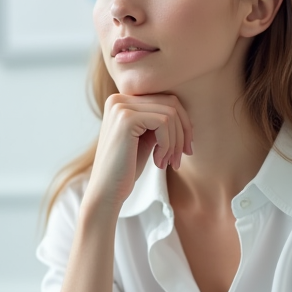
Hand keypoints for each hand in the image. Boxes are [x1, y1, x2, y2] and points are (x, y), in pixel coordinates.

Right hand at [84, 92, 192, 213]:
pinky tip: (158, 162)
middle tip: (180, 158)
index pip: (165, 100)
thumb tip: (185, 115)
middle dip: (183, 132)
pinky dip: (167, 145)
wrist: (106, 192)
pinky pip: (164, 123)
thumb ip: (159, 123)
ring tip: (168, 162)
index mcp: (122, 102)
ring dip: (175, 142)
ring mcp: (121, 107)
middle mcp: (119, 99)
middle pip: (170, 103)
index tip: (185, 149)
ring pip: (170, 114)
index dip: (182, 124)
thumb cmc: (126, 169)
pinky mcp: (126, 119)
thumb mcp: (146, 140)